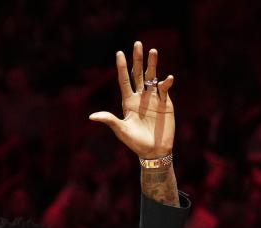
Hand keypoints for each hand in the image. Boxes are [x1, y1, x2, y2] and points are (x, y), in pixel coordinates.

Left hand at [89, 41, 174, 158]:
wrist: (154, 151)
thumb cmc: (135, 143)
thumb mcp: (121, 131)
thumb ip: (109, 120)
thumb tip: (92, 117)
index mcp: (128, 101)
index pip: (124, 80)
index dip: (122, 67)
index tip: (119, 53)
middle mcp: (140, 97)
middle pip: (138, 74)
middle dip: (138, 59)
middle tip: (138, 44)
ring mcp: (153, 99)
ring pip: (152, 77)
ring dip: (152, 65)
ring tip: (153, 51)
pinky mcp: (165, 103)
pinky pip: (165, 89)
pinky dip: (166, 83)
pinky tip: (168, 78)